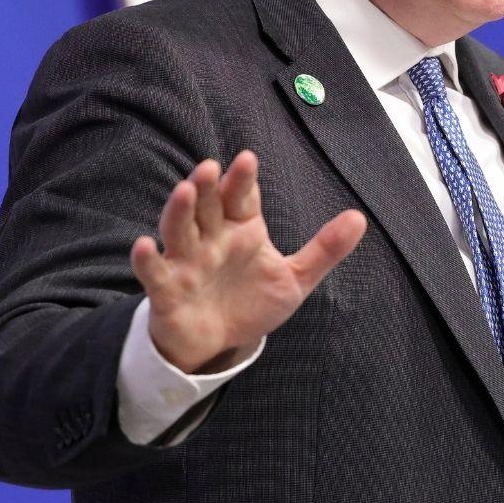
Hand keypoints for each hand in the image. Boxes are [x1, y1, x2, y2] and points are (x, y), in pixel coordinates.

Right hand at [129, 150, 365, 373]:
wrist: (221, 342)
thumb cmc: (252, 302)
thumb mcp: (294, 279)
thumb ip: (324, 250)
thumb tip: (360, 218)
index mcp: (242, 229)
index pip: (241, 197)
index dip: (242, 180)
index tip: (248, 160)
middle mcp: (211, 239)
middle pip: (207, 206)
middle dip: (207, 186)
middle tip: (210, 166)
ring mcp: (186, 262)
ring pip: (178, 230)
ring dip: (179, 210)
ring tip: (184, 191)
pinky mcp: (167, 289)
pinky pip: (153, 271)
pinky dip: (146, 259)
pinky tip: (144, 245)